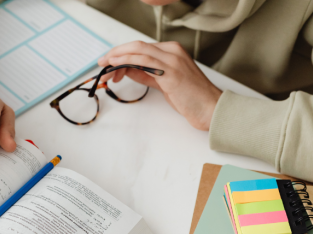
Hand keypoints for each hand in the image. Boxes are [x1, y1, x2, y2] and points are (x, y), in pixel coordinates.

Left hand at [97, 41, 221, 130]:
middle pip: (137, 46)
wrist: (210, 108)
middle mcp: (172, 51)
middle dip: (116, 53)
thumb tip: (128, 70)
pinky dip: (127, 61)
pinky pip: (144, 61)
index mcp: (172, 51)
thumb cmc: (191, 98)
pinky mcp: (171, 72)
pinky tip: (116, 66)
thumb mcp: (164, 83)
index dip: (122, 53)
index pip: (141, 48)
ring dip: (118, 57)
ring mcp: (172, 60)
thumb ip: (147, 74)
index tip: (109, 62)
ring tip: (105, 67)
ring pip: (138, 50)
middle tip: (102, 62)